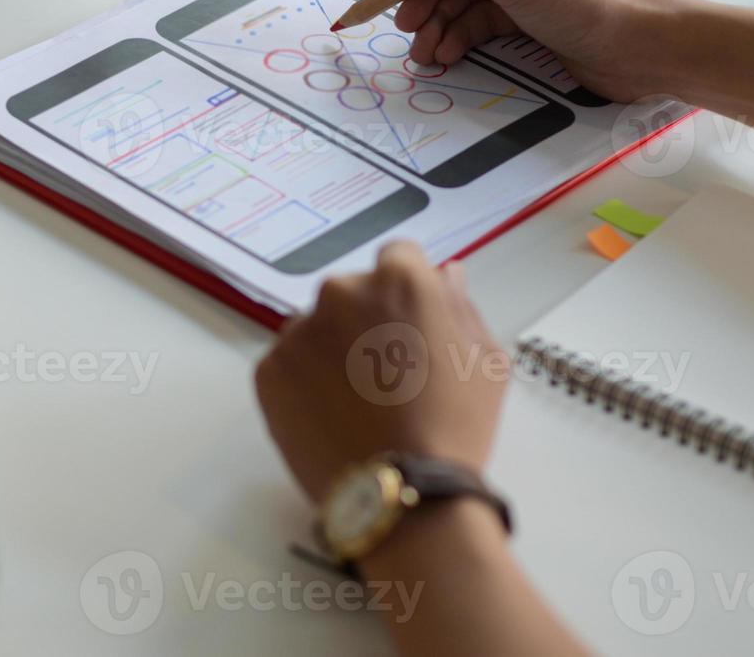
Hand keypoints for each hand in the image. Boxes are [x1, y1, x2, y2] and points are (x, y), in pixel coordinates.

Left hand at [254, 242, 506, 502]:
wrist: (404, 494)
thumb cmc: (456, 427)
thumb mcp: (485, 362)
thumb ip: (460, 305)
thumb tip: (445, 272)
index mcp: (398, 280)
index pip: (397, 259)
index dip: (407, 293)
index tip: (412, 329)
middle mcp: (339, 292)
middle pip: (350, 293)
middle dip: (365, 321)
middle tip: (385, 375)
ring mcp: (297, 332)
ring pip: (314, 329)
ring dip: (330, 351)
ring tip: (356, 403)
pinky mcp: (268, 371)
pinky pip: (288, 365)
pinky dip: (303, 384)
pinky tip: (330, 417)